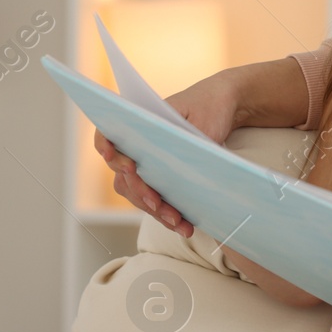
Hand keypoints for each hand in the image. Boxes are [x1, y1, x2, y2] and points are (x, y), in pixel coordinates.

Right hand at [93, 71, 242, 236]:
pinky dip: (166, 214)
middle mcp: (136, 145)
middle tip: (157, 203)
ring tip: (176, 221)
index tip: (118, 160)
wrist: (225, 109)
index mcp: (139, 122)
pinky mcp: (162, 179)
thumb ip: (185, 139)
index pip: (109, 135)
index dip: (106, 148)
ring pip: (137, 193)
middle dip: (140, 192)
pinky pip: (155, 200)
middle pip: (123, 175)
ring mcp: (147, 164)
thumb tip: (175, 165)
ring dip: (154, 210)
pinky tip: (182, 225)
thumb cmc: (209, 106)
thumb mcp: (201, 117)